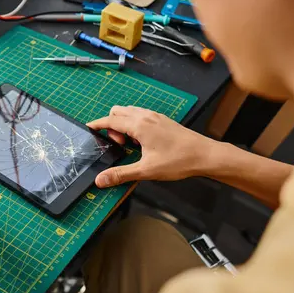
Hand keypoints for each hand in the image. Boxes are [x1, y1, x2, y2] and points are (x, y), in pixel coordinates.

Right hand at [87, 106, 219, 187]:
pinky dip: (134, 124)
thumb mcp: (146, 170)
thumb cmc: (178, 161)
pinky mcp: (162, 120)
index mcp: (139, 125)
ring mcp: (155, 116)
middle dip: (111, 126)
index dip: (97, 124)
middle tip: (118, 145)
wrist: (205, 155)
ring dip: (122, 124)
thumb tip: (100, 180)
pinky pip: (140, 115)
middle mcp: (146, 116)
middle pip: (118, 111)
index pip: (110, 120)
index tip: (88, 128)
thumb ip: (121, 174)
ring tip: (129, 144)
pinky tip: (141, 141)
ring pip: (129, 112)